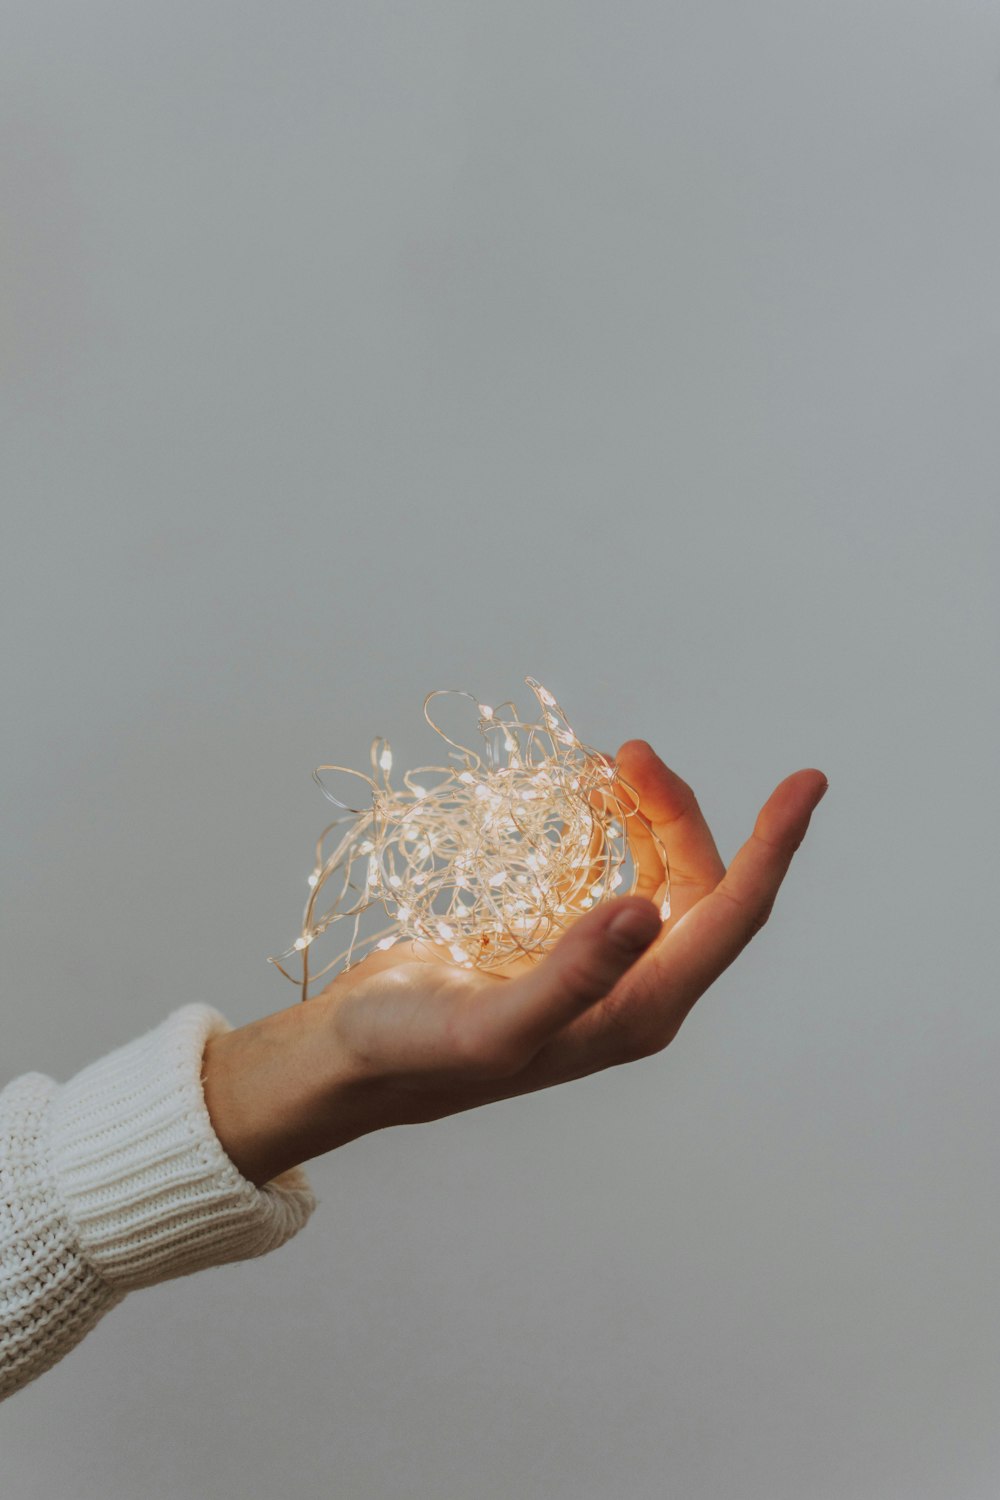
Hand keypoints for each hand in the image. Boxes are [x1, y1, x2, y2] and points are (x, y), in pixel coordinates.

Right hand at [203, 743, 827, 1185]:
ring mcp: (609, 970)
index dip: (774, 847)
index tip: (806, 780)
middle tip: (624, 752)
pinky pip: (625, 875)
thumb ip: (572, 976)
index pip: (732, 918)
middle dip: (678, 810)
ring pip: (666, 875)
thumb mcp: (490, 1024)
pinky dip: (621, 830)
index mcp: (638, 1012)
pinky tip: (596, 800)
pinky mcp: (574, 949)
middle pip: (701, 884)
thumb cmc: (413, 1052)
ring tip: (610, 764)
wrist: (354, 1059)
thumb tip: (645, 912)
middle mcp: (637, 992)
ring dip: (652, 815)